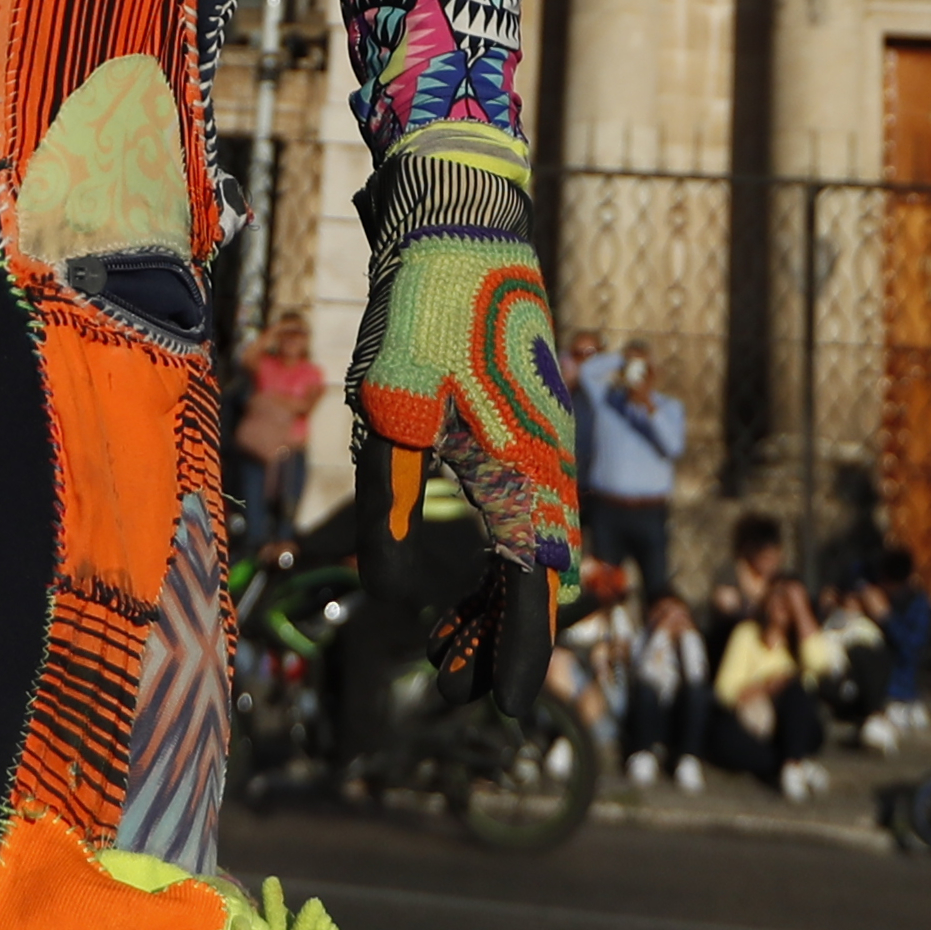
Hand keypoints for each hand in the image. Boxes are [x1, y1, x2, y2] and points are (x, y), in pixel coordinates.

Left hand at [346, 120, 575, 704]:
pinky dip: (490, 538)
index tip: (514, 714)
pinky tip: (461, 550)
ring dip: (492, 588)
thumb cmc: (426, 308)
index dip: (520, 653)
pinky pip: (514, 495)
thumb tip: (385, 588)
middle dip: (501, 632)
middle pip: (533, 569)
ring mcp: (536, 430)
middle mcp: (545, 456)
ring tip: (453, 638)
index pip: (532, 585)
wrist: (460, 214)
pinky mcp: (516, 407)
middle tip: (471, 690)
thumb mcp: (392, 407)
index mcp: (527, 465)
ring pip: (525, 534)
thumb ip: (390, 502)